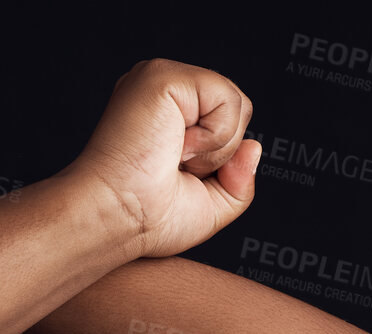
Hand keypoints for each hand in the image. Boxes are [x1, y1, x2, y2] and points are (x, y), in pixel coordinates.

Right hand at [62, 57, 260, 258]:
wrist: (116, 220)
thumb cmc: (148, 220)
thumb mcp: (210, 206)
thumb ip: (240, 180)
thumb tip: (254, 146)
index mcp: (169, 115)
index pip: (226, 120)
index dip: (219, 159)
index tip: (178, 178)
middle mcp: (164, 92)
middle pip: (238, 108)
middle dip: (221, 154)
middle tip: (176, 170)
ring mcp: (161, 78)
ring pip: (237, 103)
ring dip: (215, 149)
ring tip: (173, 159)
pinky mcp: (163, 76)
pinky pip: (227, 99)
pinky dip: (211, 137)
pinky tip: (175, 147)